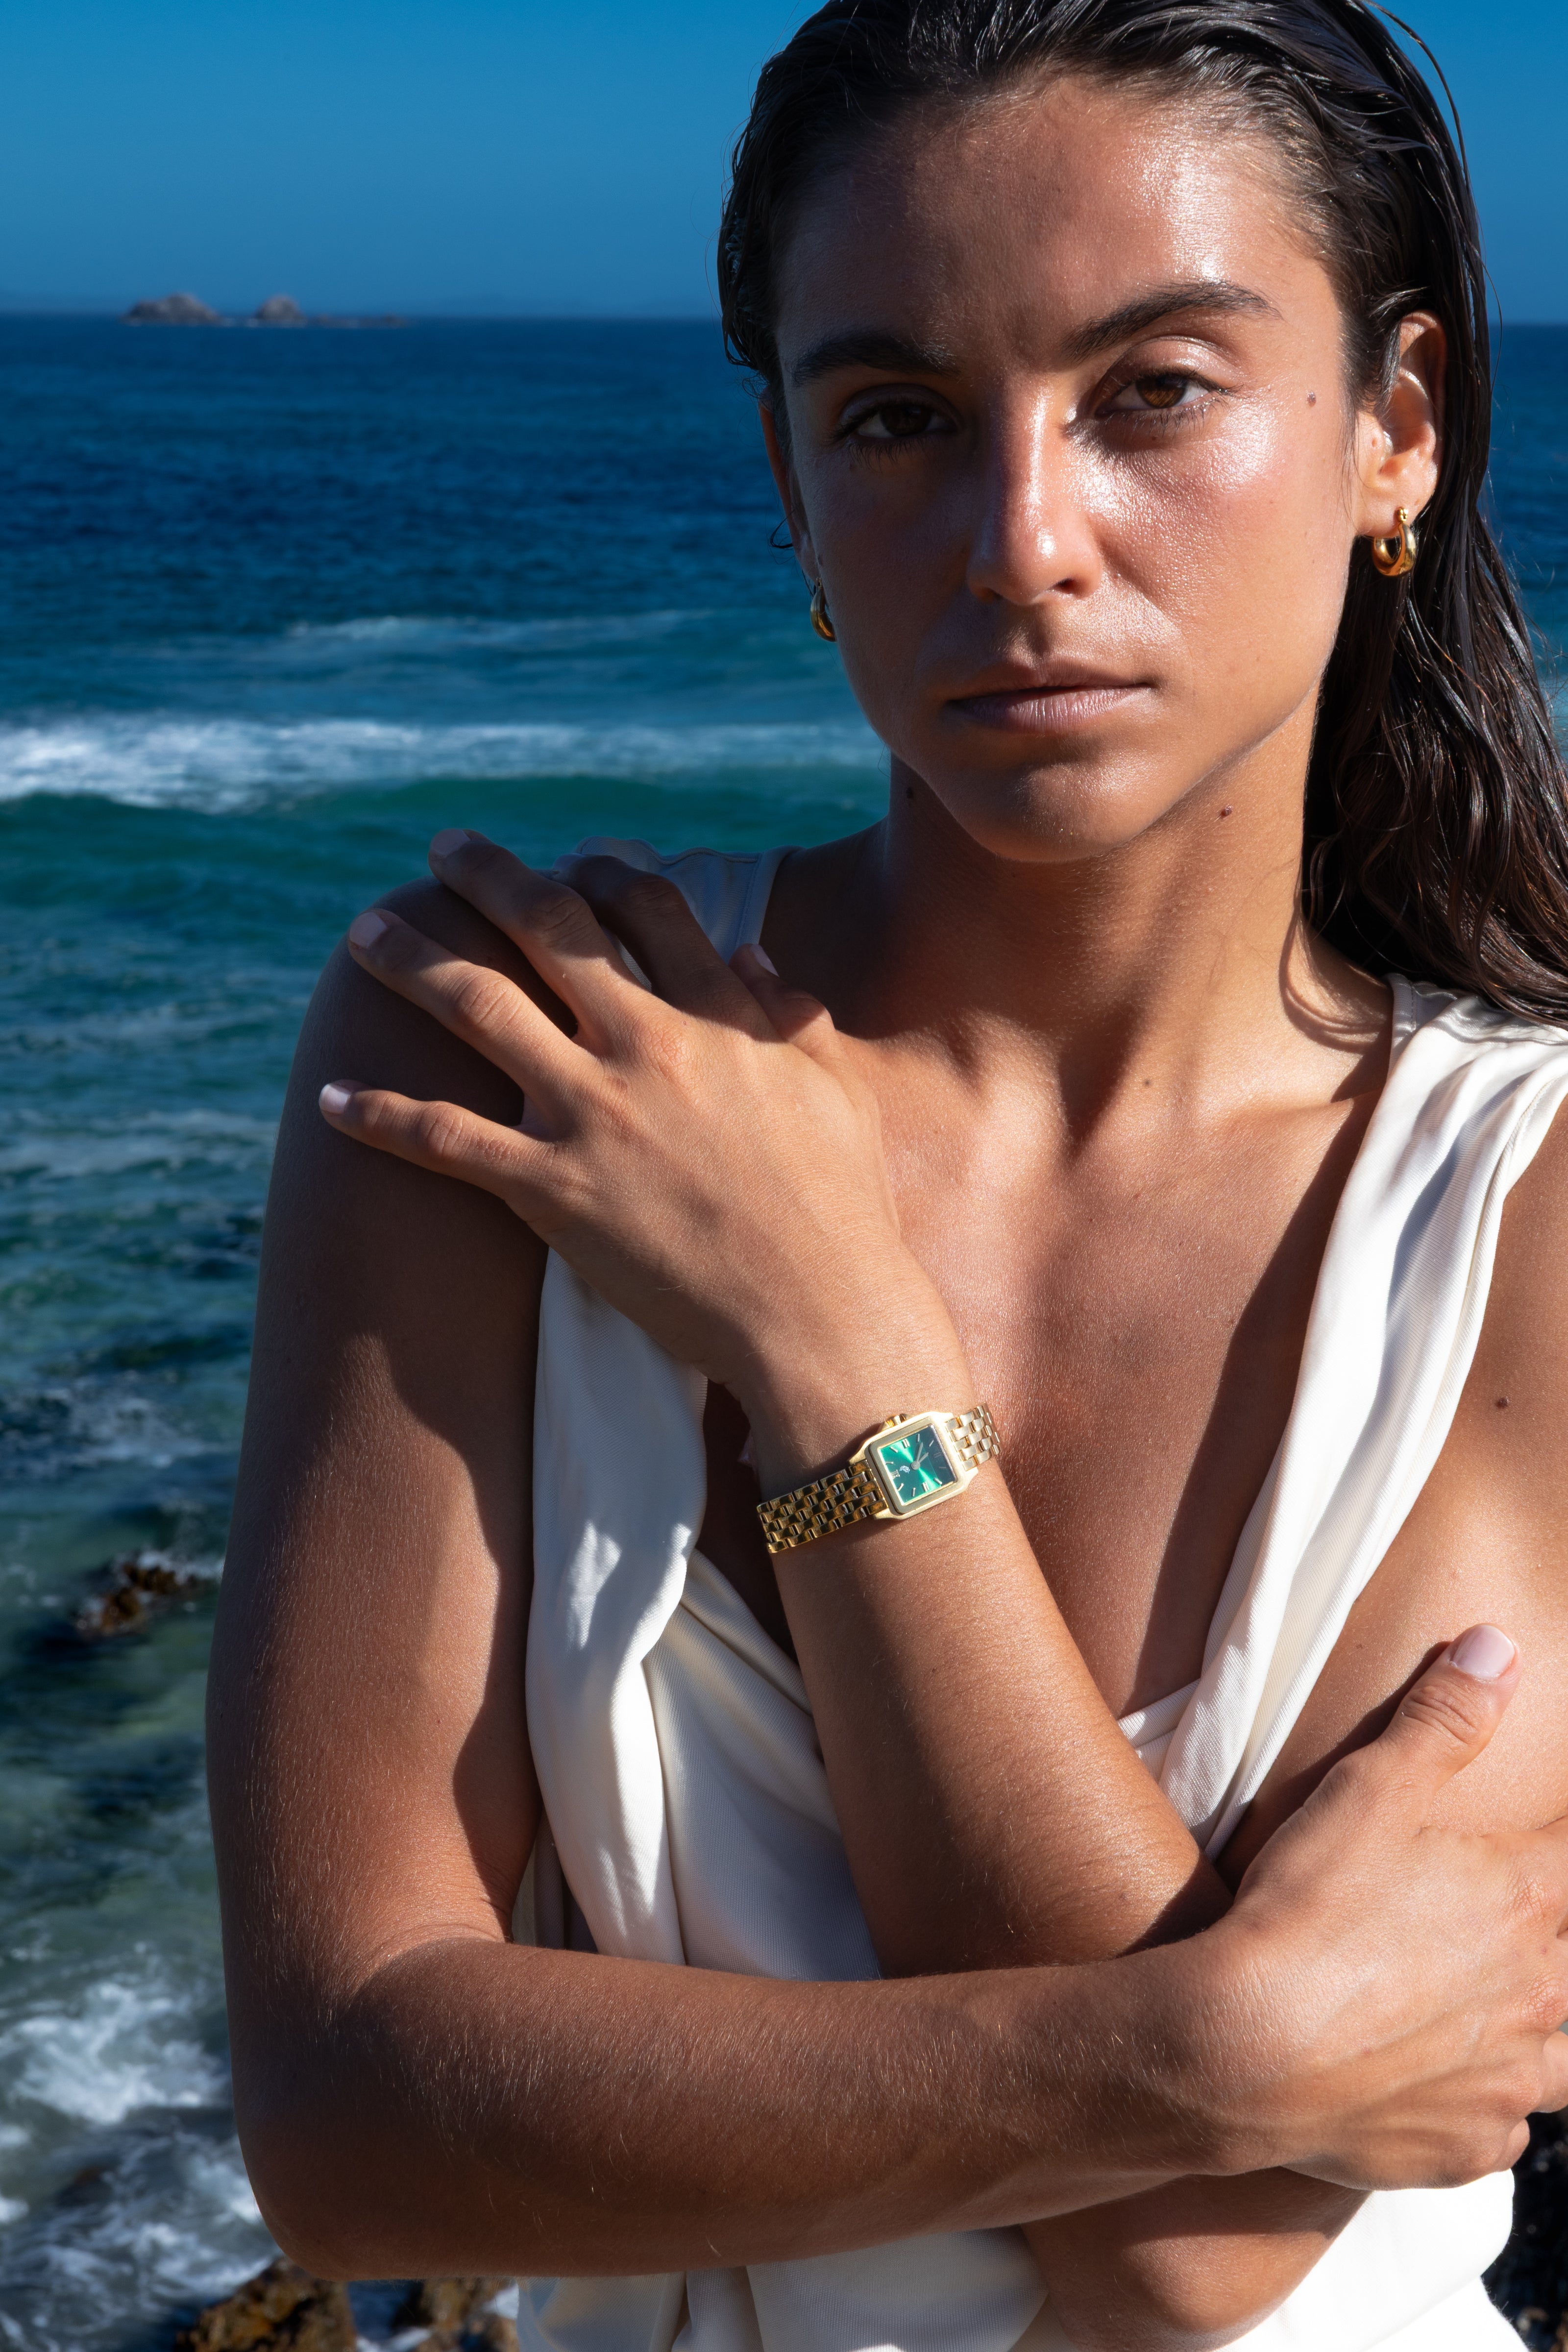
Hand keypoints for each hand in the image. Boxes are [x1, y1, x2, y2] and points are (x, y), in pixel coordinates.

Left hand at [319, 834, 963, 1472]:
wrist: (816, 1316)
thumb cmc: (840, 1210)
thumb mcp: (833, 1092)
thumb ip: (790, 1016)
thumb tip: (750, 958)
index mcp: (718, 1018)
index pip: (647, 906)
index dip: (600, 869)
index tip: (570, 861)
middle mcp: (644, 1047)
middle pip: (546, 930)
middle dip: (484, 878)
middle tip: (441, 852)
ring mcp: (591, 1115)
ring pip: (475, 1009)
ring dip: (410, 962)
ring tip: (364, 932)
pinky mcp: (549, 1190)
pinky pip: (441, 1138)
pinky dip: (377, 1114)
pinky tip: (329, 1097)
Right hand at [1196, 1626, 1567, 2188]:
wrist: (1240, 2047)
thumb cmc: (1306, 1909)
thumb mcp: (1369, 1788)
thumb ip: (1443, 1718)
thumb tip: (1498, 1648)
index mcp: (1526, 1901)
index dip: (1562, 1845)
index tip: (1547, 1844)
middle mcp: (1537, 1994)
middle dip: (1549, 1940)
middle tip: (1502, 1926)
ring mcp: (1505, 2079)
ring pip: (1564, 2063)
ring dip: (1543, 2035)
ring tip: (1510, 2016)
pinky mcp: (1465, 2146)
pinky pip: (1507, 2133)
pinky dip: (1490, 2109)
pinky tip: (1454, 2089)